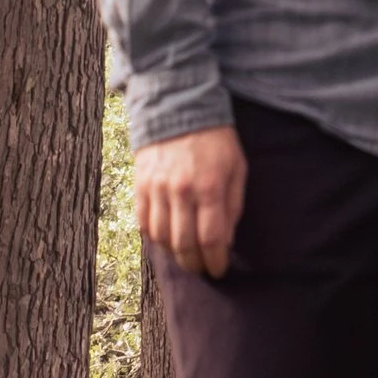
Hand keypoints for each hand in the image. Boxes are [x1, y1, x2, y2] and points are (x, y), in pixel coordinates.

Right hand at [134, 127, 246, 276]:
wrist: (179, 107)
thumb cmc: (216, 141)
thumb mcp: (236, 168)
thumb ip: (233, 206)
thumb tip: (226, 241)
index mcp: (209, 186)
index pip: (211, 238)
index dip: (215, 261)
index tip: (219, 270)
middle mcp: (180, 190)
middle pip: (184, 244)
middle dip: (195, 264)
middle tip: (202, 269)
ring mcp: (157, 188)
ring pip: (161, 237)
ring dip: (174, 254)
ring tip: (185, 257)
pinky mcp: (140, 185)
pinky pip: (143, 223)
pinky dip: (154, 238)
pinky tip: (166, 240)